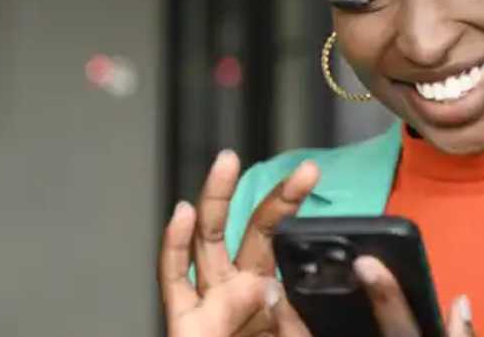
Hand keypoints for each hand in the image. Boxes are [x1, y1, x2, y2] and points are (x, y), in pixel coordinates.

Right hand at [158, 150, 477, 336]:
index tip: (310, 173)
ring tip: (228, 163)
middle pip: (250, 231)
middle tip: (301, 170)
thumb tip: (266, 288)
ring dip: (216, 199)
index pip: (280, 237)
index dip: (290, 204)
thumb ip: (288, 319)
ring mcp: (209, 300)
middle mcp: (236, 288)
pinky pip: (173, 278)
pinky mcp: (183, 319)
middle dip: (273, 198)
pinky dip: (174, 244)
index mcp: (267, 290)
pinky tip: (183, 213)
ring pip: (207, 240)